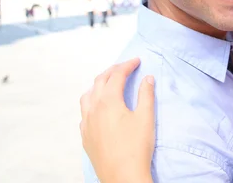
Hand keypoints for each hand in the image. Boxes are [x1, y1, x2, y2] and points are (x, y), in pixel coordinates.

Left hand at [80, 58, 155, 182]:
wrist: (123, 176)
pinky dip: (91, 103)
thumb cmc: (136, 147)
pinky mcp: (85, 136)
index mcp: (108, 100)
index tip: (137, 61)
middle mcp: (93, 108)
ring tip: (109, 84)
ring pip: (87, 95)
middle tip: (125, 67)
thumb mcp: (146, 118)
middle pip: (100, 81)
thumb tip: (148, 78)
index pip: (117, 75)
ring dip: (98, 85)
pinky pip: (84, 113)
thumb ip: (146, 94)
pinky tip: (98, 109)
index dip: (128, 65)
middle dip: (113, 71)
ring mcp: (86, 122)